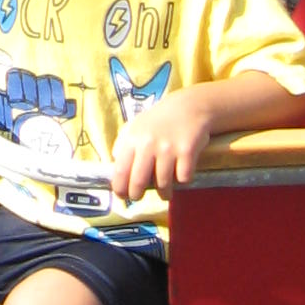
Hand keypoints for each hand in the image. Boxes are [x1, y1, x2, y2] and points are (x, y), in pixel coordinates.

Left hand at [110, 89, 218, 205]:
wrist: (190, 106)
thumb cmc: (160, 119)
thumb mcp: (136, 126)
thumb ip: (123, 144)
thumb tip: (114, 166)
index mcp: (133, 138)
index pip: (120, 170)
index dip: (119, 188)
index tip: (122, 196)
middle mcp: (148, 144)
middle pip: (139, 181)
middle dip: (137, 195)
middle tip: (139, 197)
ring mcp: (168, 148)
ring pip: (163, 184)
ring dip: (164, 193)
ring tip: (165, 192)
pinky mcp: (187, 151)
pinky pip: (183, 179)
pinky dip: (183, 181)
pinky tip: (182, 175)